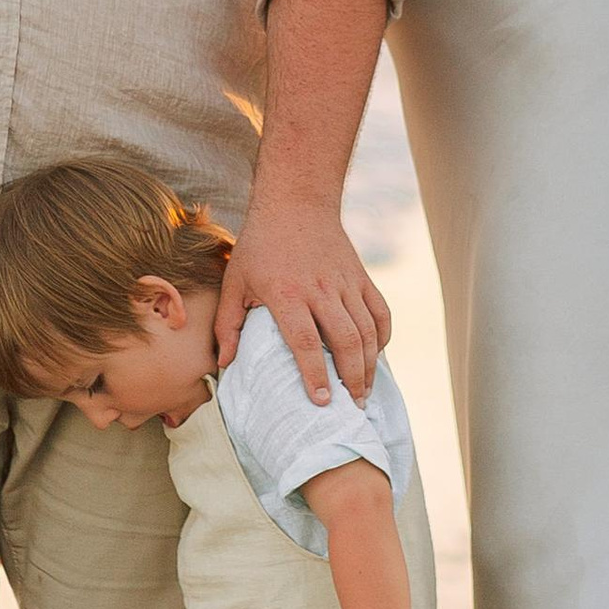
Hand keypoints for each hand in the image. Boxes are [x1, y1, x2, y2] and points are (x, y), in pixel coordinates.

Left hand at [214, 192, 389, 401]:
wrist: (296, 201)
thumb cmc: (260, 245)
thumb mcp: (234, 281)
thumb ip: (228, 324)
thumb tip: (226, 364)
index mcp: (287, 294)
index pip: (307, 342)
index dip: (316, 375)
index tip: (322, 401)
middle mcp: (321, 290)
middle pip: (346, 341)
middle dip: (352, 379)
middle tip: (352, 406)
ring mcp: (346, 282)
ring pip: (368, 330)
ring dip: (370, 365)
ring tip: (364, 392)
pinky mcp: (361, 276)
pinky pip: (381, 312)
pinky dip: (382, 337)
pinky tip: (375, 357)